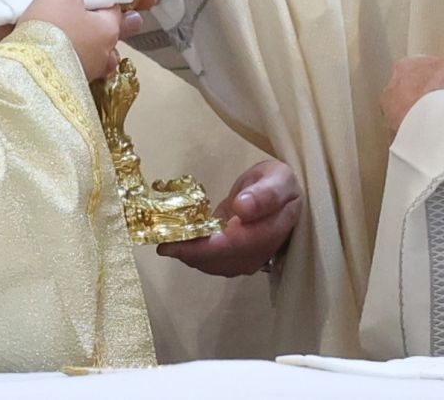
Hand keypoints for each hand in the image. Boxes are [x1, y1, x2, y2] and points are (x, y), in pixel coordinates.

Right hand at [19, 0, 123, 79]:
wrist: (29, 74)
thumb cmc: (54, 30)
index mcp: (109, 29)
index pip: (113, 7)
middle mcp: (102, 55)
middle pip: (104, 34)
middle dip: (97, 25)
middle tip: (80, 14)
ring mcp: (85, 73)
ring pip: (88, 53)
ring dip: (79, 43)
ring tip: (59, 32)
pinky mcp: (65, 85)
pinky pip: (67, 66)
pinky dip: (58, 57)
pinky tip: (42, 50)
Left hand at [157, 159, 302, 277]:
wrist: (284, 198)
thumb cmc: (280, 184)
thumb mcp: (278, 178)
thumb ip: (265, 194)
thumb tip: (242, 207)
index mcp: (269, 231)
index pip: (234, 246)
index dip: (202, 248)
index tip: (174, 243)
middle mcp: (257, 253)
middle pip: (218, 260)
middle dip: (187, 252)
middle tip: (159, 240)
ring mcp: (246, 259)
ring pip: (212, 264)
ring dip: (187, 255)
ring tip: (164, 240)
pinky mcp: (234, 259)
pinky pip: (211, 262)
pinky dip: (192, 254)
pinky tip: (177, 242)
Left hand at [380, 0, 443, 132]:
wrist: (435, 142)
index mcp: (405, 71)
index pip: (424, 67)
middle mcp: (393, 97)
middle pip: (419, 93)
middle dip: (438, 99)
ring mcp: (395, 125)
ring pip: (418, 119)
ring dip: (435, 122)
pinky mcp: (403, 149)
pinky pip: (420, 143)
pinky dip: (434, 144)